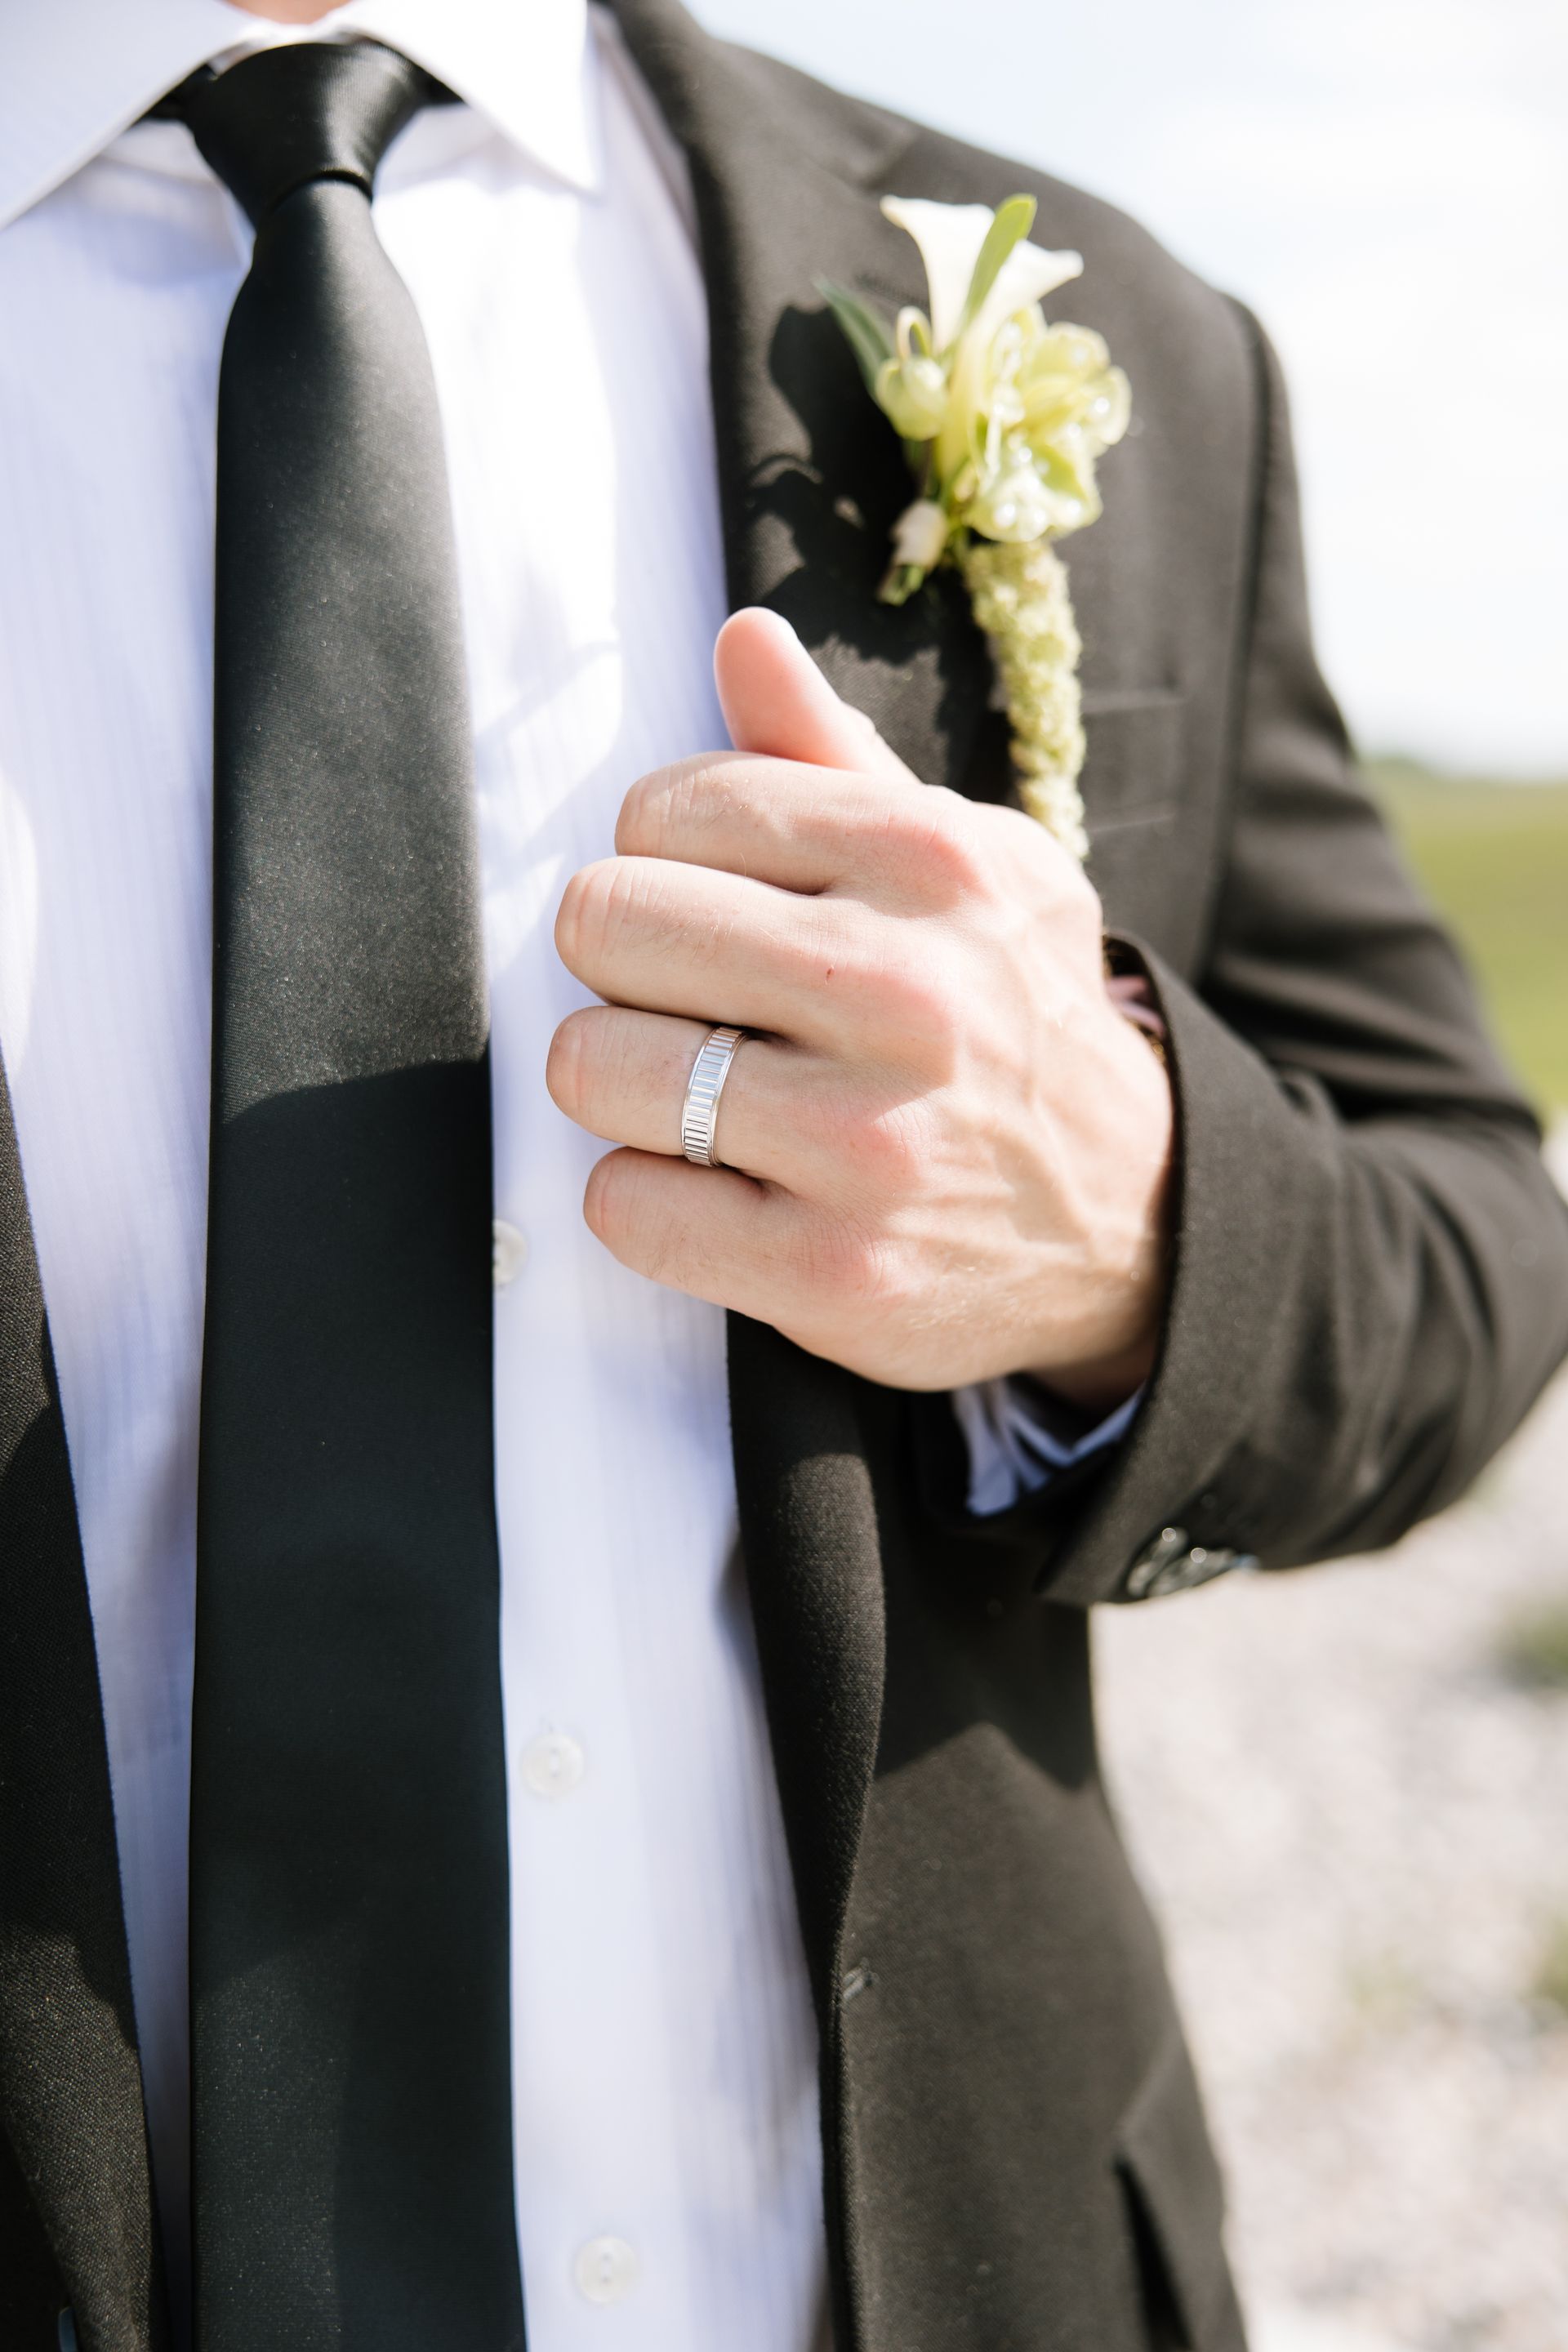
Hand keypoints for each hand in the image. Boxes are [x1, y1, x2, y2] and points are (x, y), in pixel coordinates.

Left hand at [547, 608, 1172, 1408]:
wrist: (1137, 1216)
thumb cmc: (1013, 1019)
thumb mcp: (966, 868)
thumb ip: (836, 758)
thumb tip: (741, 637)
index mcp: (931, 860)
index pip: (667, 810)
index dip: (660, 859)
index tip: (709, 904)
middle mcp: (904, 992)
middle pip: (608, 923)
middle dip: (625, 963)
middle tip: (685, 1000)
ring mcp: (866, 1141)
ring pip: (595, 1066)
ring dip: (622, 1082)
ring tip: (698, 1092)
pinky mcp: (829, 1271)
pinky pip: (624, 1205)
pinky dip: (645, 1196)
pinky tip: (716, 1185)